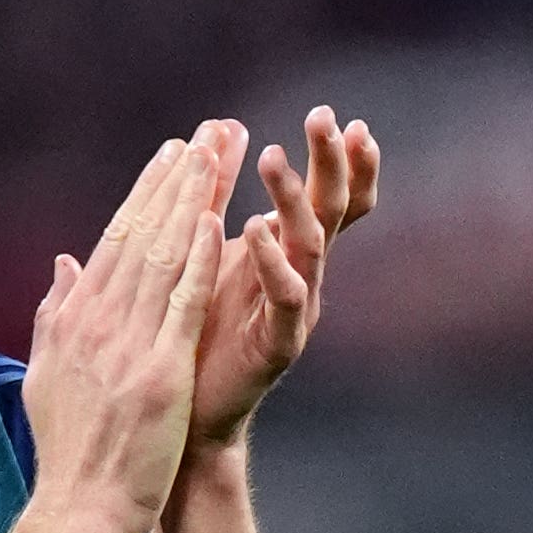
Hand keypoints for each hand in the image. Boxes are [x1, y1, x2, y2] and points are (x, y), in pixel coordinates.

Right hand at [21, 136, 226, 532]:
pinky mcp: (159, 371)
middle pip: (143, 234)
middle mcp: (98, 321)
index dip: (146, 193)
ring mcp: (128, 344)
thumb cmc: (69, 450)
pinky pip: (183, 304)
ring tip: (219, 155)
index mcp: (76, 318)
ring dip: (194, 200)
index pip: (115, 240)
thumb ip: (56, 314)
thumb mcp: (49, 372)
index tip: (171, 153)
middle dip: (177, 178)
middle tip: (207, 132)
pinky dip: (198, 260)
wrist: (77, 508)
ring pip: (165, 256)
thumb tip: (63, 266)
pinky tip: (217, 221)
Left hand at [180, 106, 379, 454]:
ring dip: (292, 197)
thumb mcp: (205, 253)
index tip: (347, 118)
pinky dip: (272, 261)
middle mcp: (303, 276)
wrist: (185, 415)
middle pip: (333, 209)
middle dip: (332, 161)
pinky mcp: (279, 344)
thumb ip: (215, 199)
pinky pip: (286, 297)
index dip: (344, 162)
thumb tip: (216, 132)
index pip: (333, 199)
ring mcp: (296, 310)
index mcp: (288, 252)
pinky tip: (253, 227)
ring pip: (311, 244)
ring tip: (271, 157)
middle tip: (324, 117)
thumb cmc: (194, 331)